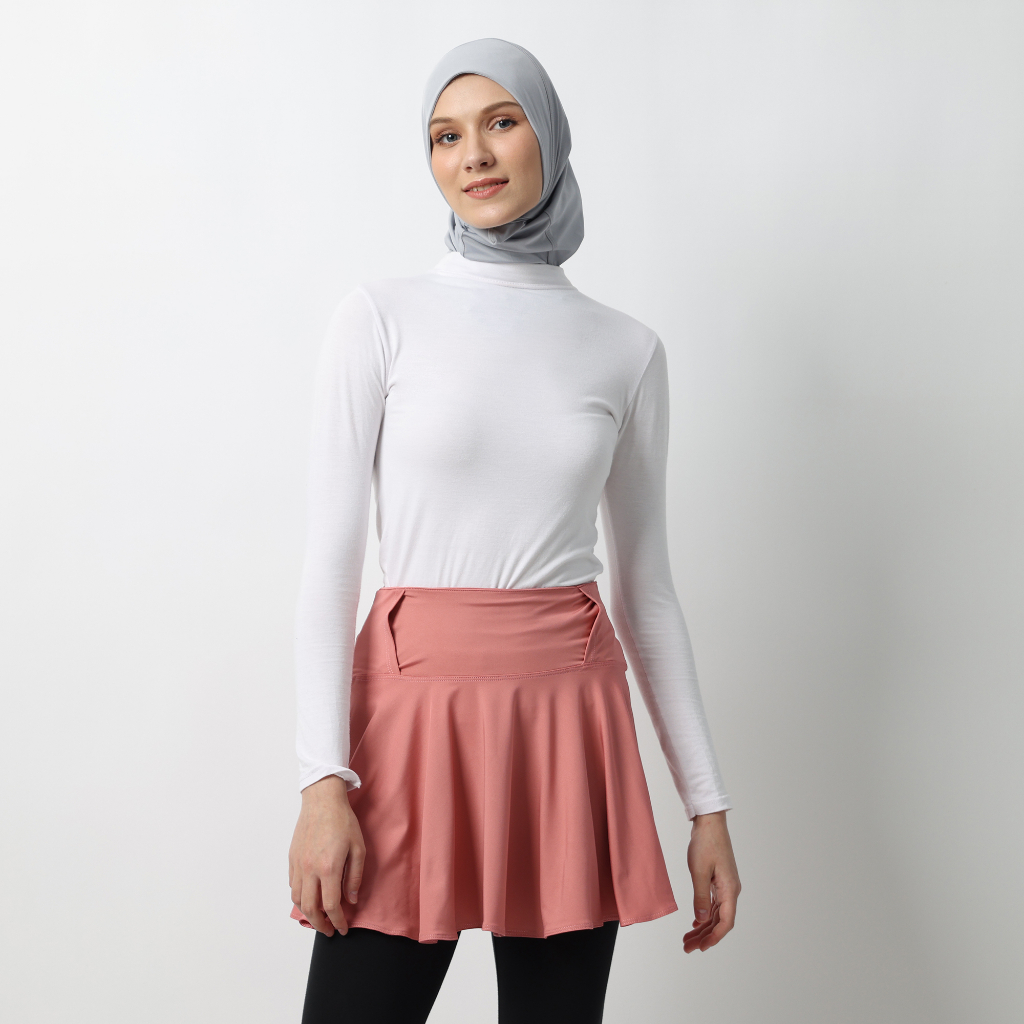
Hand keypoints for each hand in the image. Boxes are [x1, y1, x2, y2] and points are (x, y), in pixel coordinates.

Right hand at [289, 775, 364, 936]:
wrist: (322, 800)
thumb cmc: (343, 821)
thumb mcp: (358, 848)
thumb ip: (354, 876)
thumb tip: (351, 900)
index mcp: (328, 868)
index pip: (331, 906)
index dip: (337, 922)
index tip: (342, 929)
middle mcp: (310, 870)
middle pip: (310, 908)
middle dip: (320, 924)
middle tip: (329, 930)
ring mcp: (298, 864)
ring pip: (297, 899)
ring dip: (307, 913)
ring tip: (318, 918)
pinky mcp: (292, 858)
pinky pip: (292, 885)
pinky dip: (299, 897)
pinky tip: (308, 897)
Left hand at [682, 810, 739, 952]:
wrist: (710, 822)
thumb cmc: (706, 843)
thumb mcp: (699, 871)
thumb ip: (701, 897)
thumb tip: (702, 920)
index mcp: (730, 889)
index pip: (726, 922)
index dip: (714, 937)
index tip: (701, 948)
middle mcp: (731, 890)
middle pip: (720, 921)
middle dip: (704, 936)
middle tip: (687, 947)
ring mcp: (726, 885)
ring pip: (716, 913)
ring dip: (703, 927)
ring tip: (687, 939)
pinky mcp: (720, 880)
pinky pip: (714, 903)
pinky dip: (705, 915)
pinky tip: (695, 923)